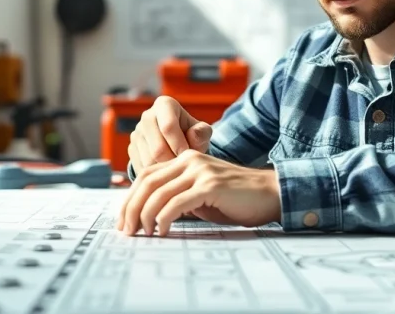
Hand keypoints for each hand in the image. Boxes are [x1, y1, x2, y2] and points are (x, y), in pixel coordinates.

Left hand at [116, 149, 280, 236]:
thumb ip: (178, 198)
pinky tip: (163, 231)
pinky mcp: (211, 185)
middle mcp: (190, 160)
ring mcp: (201, 171)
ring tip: (144, 234)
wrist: (271, 194)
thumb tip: (150, 216)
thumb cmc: (237, 199)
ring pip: (159, 193)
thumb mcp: (201, 196)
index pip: (147, 175)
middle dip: (132, 208)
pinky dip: (164, 219)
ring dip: (146, 216)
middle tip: (127, 231)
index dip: (130, 198)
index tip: (123, 221)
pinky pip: (177, 203)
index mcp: (185, 159)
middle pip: (147, 182)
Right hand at [129, 96, 212, 172]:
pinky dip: (156, 174)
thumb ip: (202, 133)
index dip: (180, 145)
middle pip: (157, 148)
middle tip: (184, 167)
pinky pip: (142, 167)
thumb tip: (193, 135)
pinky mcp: (132, 148)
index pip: (168, 127)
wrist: (177, 141)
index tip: (189, 156)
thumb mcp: (202, 132)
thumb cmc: (192, 135)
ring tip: (178, 169)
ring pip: (149, 161)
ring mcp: (137, 133)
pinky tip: (168, 171)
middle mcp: (147, 116)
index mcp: (165, 105)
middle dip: (173, 161)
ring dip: (165, 170)